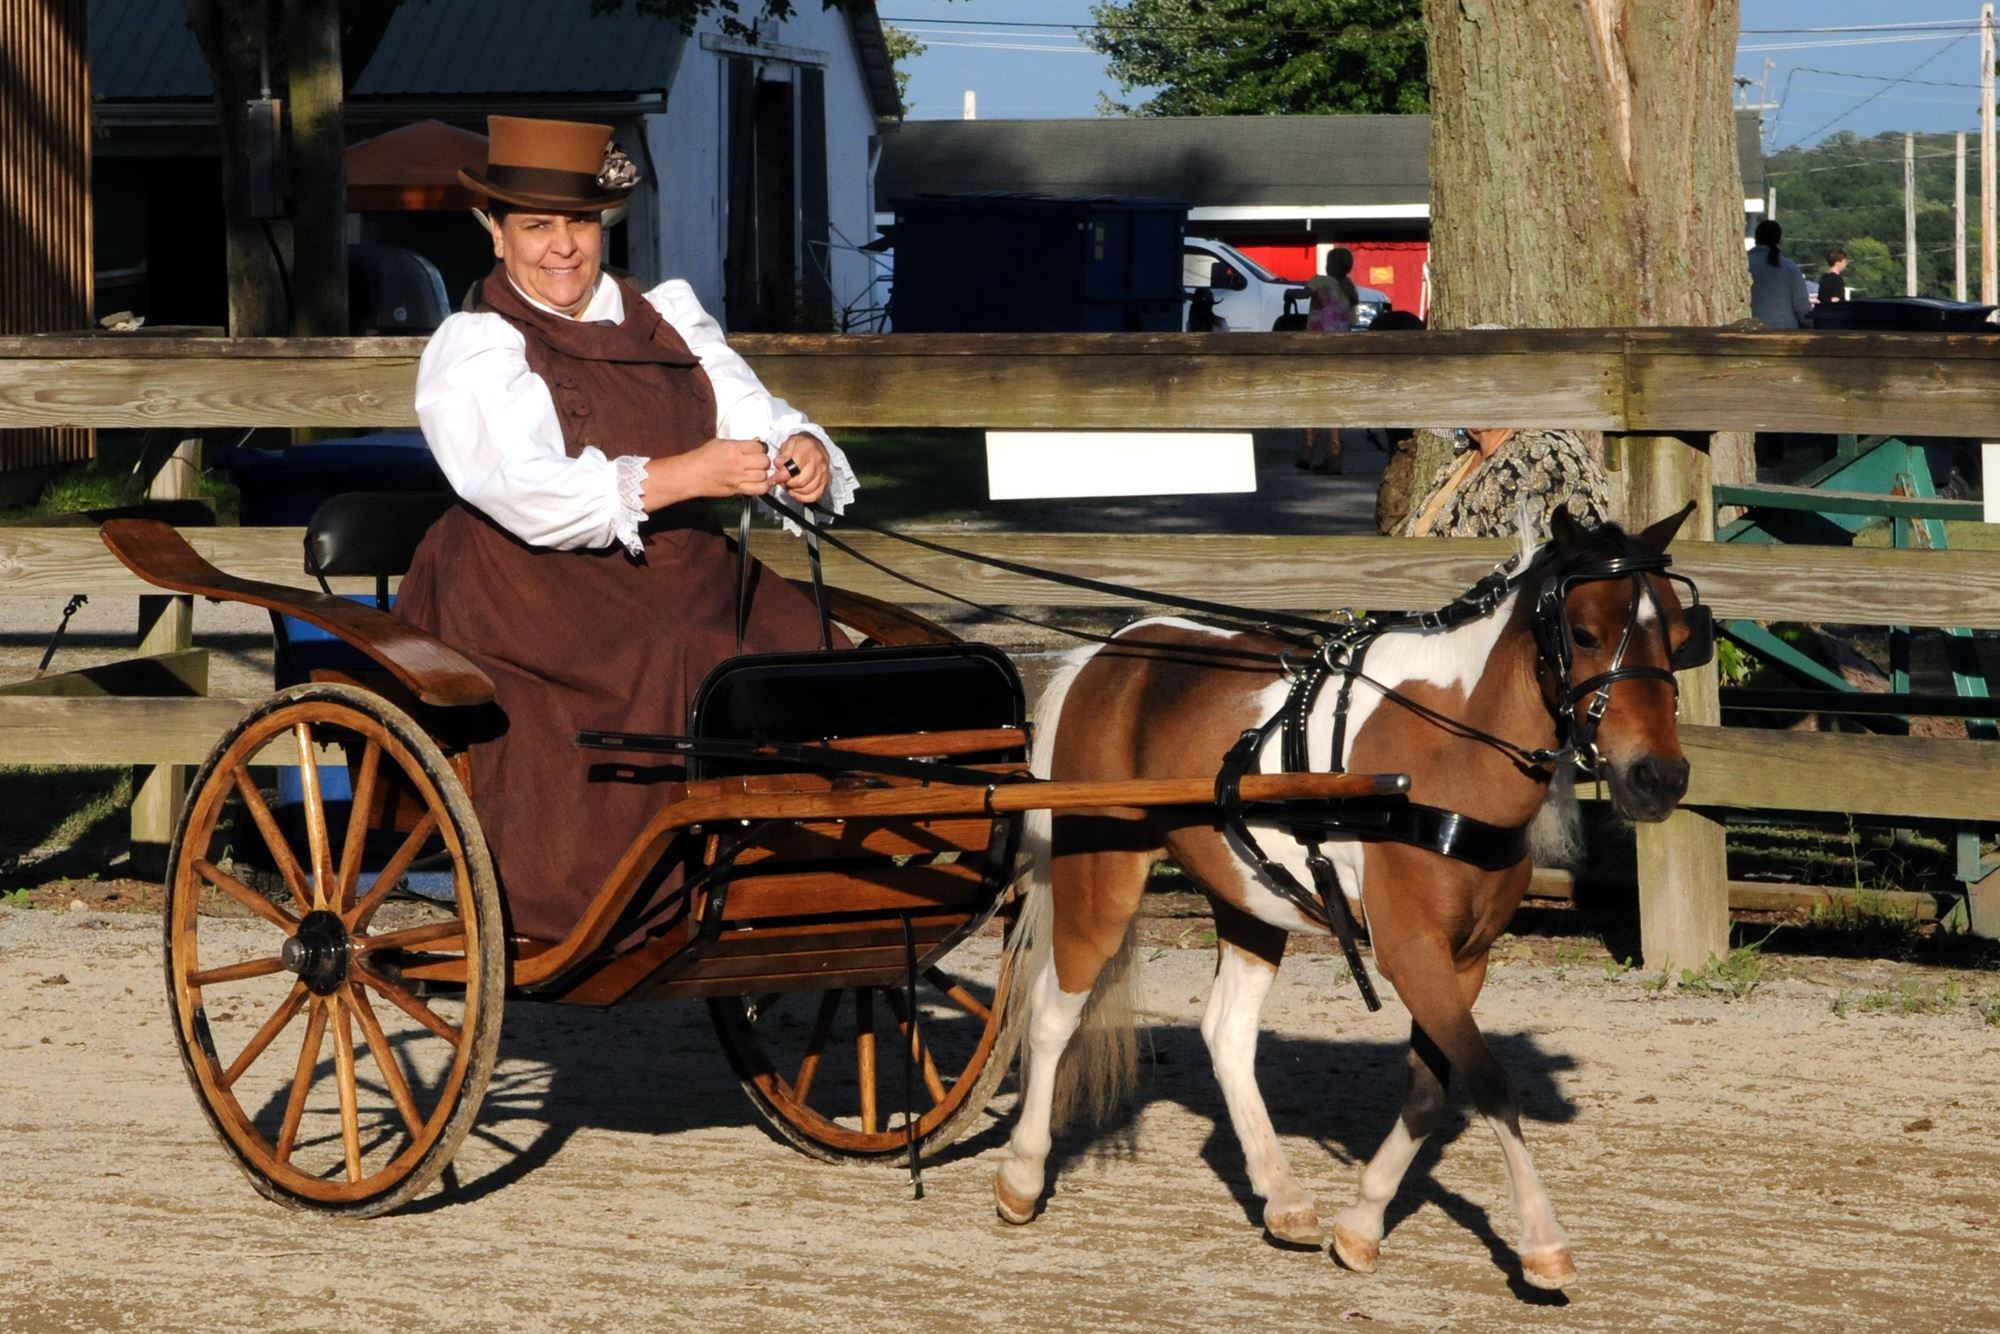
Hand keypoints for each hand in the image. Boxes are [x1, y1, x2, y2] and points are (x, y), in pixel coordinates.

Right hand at [643, 437, 770, 508]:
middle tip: (757, 462)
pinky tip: (759, 483)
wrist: (690, 474)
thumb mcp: (720, 443)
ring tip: (756, 472)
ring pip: (763, 475)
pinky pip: (759, 489)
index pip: (759, 446)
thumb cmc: (702, 457)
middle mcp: (738, 462)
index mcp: (733, 448)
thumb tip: (755, 444)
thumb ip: (738, 444)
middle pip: (764, 461)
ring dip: (762, 473)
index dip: (759, 448)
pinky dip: (763, 486)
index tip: (756, 451)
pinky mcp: (737, 490)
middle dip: (762, 461)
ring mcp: (738, 477)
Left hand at [771, 433, 830, 505]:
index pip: (794, 468)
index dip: (782, 476)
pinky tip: (797, 492)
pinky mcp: (825, 482)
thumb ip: (783, 455)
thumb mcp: (788, 443)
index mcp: (807, 449)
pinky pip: (815, 496)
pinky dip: (804, 497)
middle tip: (783, 480)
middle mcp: (818, 461)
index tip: (774, 479)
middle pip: (801, 482)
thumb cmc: (800, 445)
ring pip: (807, 490)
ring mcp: (823, 473)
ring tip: (790, 484)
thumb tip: (779, 464)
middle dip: (788, 484)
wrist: (815, 445)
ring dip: (795, 491)